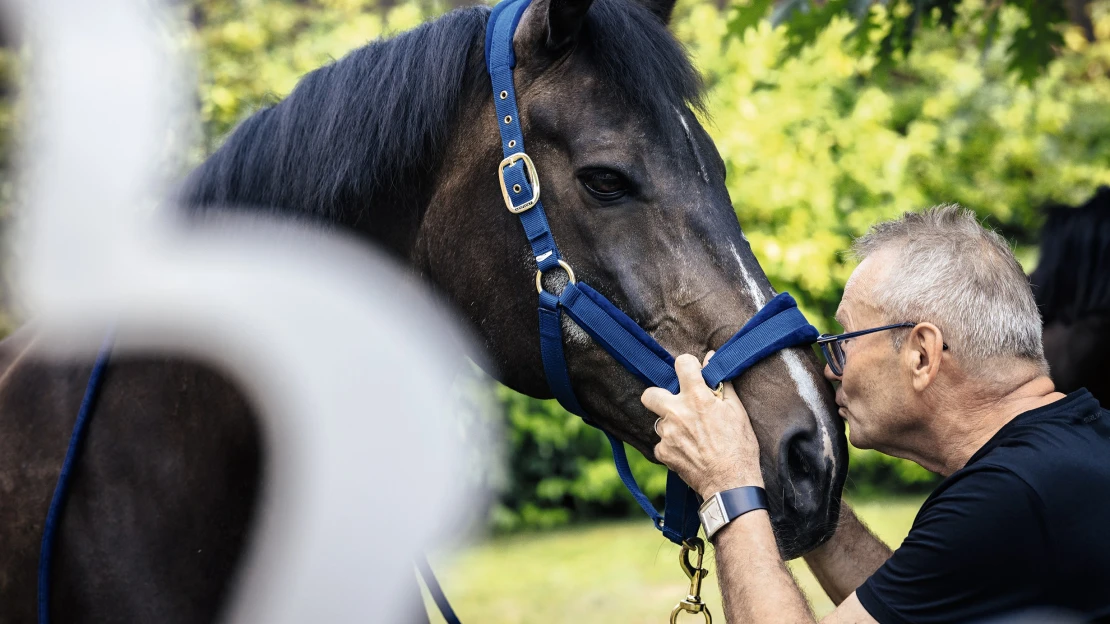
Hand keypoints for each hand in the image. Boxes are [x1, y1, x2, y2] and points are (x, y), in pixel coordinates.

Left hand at [641, 352, 763, 498]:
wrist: (731, 483)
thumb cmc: (739, 447)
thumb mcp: (737, 411)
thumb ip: (721, 383)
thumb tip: (712, 359)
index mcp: (697, 398)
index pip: (681, 364)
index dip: (688, 366)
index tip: (692, 373)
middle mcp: (676, 412)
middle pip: (650, 394)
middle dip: (659, 396)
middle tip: (675, 404)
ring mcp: (667, 434)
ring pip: (659, 421)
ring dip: (670, 425)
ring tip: (691, 435)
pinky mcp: (663, 452)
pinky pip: (661, 443)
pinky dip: (672, 446)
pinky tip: (688, 451)